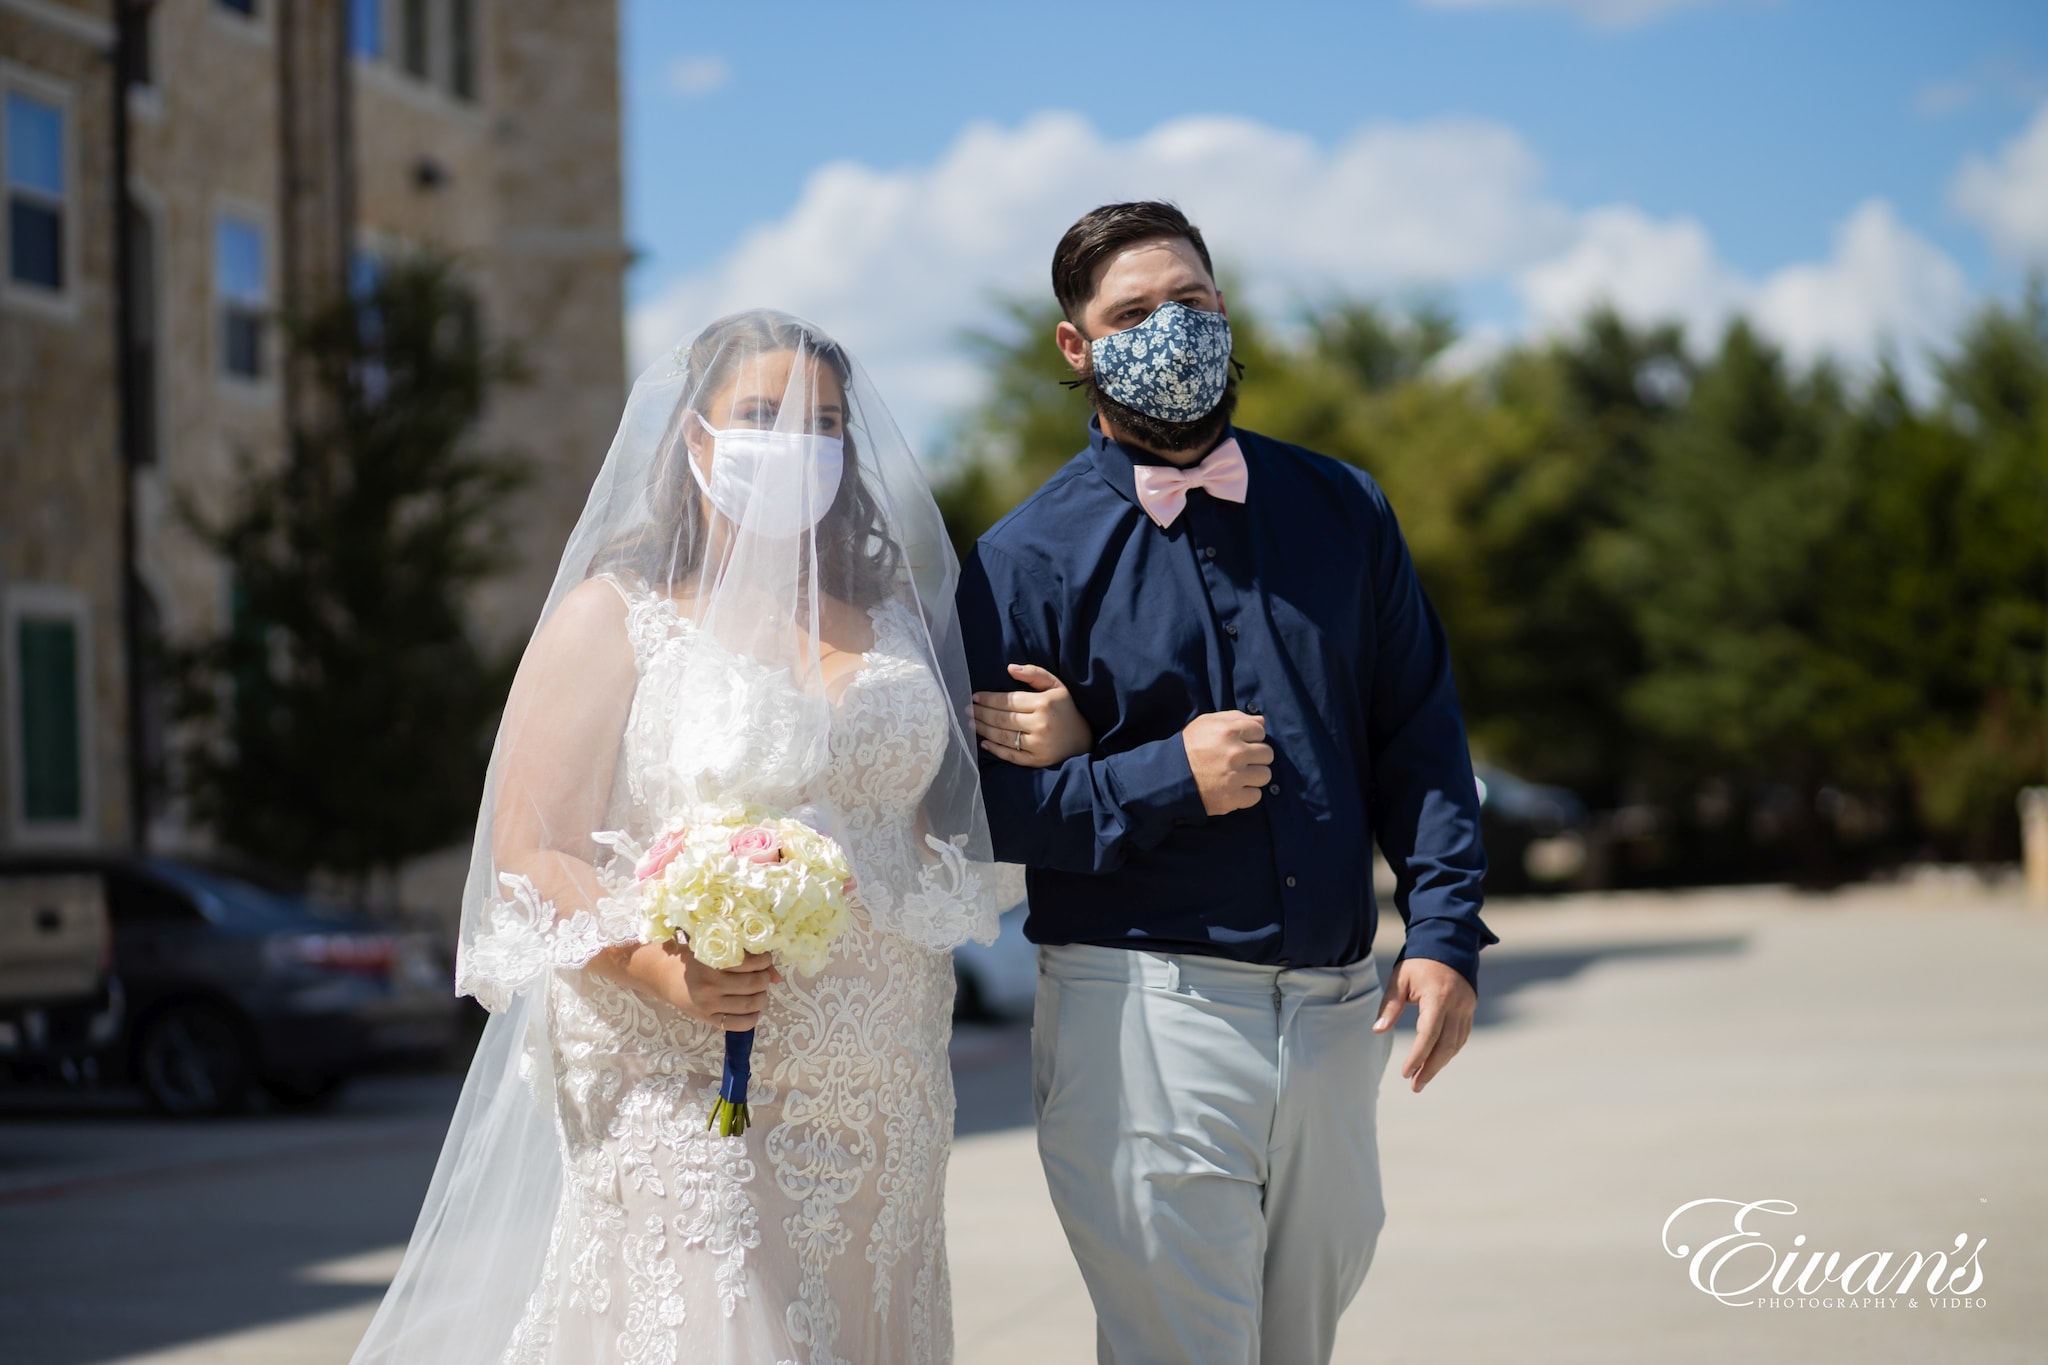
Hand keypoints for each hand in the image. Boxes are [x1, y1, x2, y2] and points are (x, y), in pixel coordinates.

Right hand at [608, 939, 782, 1031]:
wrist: (665, 976)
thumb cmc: (693, 958)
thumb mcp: (714, 950)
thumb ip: (746, 958)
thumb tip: (777, 975)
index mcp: (711, 961)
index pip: (750, 962)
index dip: (765, 960)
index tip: (765, 958)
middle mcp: (710, 984)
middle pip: (753, 984)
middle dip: (765, 979)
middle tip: (763, 975)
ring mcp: (708, 1004)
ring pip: (749, 1004)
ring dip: (762, 997)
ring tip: (760, 991)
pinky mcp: (708, 1019)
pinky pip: (739, 1024)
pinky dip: (753, 1018)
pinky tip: (753, 1009)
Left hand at [971, 664, 1092, 767]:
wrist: (1082, 741)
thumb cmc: (1065, 710)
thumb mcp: (1056, 686)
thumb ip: (1035, 674)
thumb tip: (1010, 668)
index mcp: (1044, 703)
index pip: (1008, 700)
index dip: (989, 698)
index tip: (975, 697)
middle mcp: (1040, 724)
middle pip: (1002, 718)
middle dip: (981, 713)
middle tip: (967, 709)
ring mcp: (1038, 745)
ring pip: (1003, 736)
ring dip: (983, 729)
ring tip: (971, 723)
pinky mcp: (1036, 760)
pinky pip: (1010, 755)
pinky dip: (994, 749)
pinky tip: (984, 741)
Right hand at [1181, 710, 1271, 815]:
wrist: (1167, 776)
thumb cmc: (1189, 746)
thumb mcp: (1206, 723)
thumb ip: (1235, 717)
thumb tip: (1261, 722)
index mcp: (1230, 731)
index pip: (1260, 732)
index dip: (1251, 738)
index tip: (1239, 744)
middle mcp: (1236, 753)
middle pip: (1267, 754)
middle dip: (1256, 757)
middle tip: (1240, 761)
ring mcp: (1235, 777)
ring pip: (1265, 775)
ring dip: (1254, 776)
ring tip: (1238, 775)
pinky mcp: (1233, 798)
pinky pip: (1256, 796)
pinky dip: (1247, 794)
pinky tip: (1234, 789)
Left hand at [1373, 957, 1474, 1091]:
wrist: (1447, 944)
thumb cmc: (1418, 963)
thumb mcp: (1398, 980)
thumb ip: (1390, 1006)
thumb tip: (1377, 1031)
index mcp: (1437, 996)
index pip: (1429, 1033)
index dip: (1418, 1055)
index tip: (1406, 1072)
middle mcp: (1456, 1004)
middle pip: (1445, 1045)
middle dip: (1430, 1068)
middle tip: (1415, 1086)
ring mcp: (1466, 1007)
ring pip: (1456, 1043)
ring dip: (1440, 1063)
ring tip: (1422, 1079)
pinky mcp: (1470, 1009)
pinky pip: (1461, 1036)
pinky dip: (1450, 1051)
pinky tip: (1437, 1061)